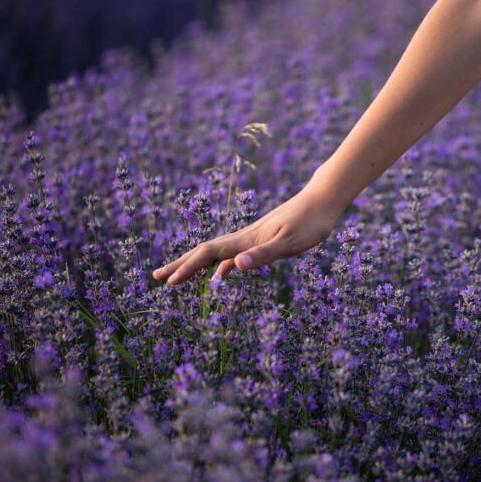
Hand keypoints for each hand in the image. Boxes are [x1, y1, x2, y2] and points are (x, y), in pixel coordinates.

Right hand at [152, 176, 345, 285]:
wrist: (324, 199)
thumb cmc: (311, 221)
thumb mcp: (290, 243)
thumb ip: (263, 255)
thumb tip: (234, 267)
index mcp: (247, 240)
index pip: (208, 254)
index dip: (187, 268)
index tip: (169, 282)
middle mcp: (245, 237)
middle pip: (205, 252)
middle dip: (181, 265)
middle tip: (157, 278)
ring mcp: (253, 237)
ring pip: (217, 253)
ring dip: (196, 265)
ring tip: (179, 277)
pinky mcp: (264, 238)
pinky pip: (233, 254)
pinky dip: (221, 266)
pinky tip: (221, 274)